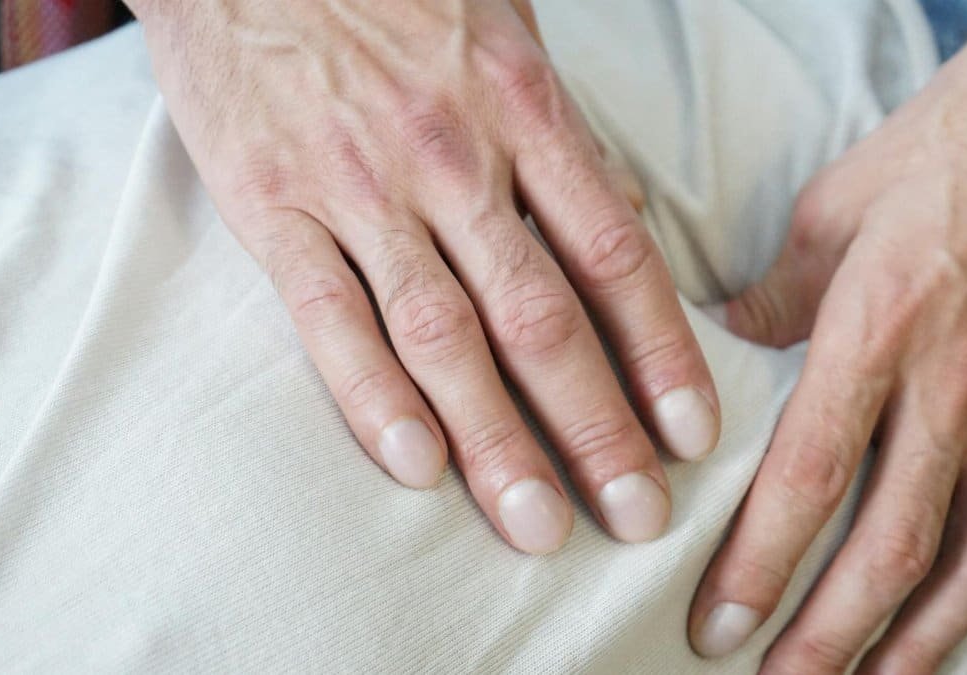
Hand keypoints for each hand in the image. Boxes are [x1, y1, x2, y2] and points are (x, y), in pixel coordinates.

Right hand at [130, 0, 718, 553]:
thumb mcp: (508, 42)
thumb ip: (561, 144)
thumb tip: (624, 239)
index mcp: (524, 109)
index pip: (616, 253)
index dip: (661, 353)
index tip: (694, 434)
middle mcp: (452, 156)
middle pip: (542, 316)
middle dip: (597, 427)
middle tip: (640, 516)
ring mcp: (360, 185)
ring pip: (443, 334)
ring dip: (497, 441)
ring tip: (541, 527)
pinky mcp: (272, 204)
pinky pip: (327, 315)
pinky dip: (372, 395)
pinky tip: (415, 465)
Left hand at [689, 1, 966, 671]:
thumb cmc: (941, 152)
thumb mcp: (828, 214)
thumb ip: (772, 301)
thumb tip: (724, 352)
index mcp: (879, 333)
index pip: (810, 479)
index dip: (760, 566)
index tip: (719, 628)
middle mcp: (957, 386)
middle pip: (894, 543)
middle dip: (833, 634)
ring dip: (927, 639)